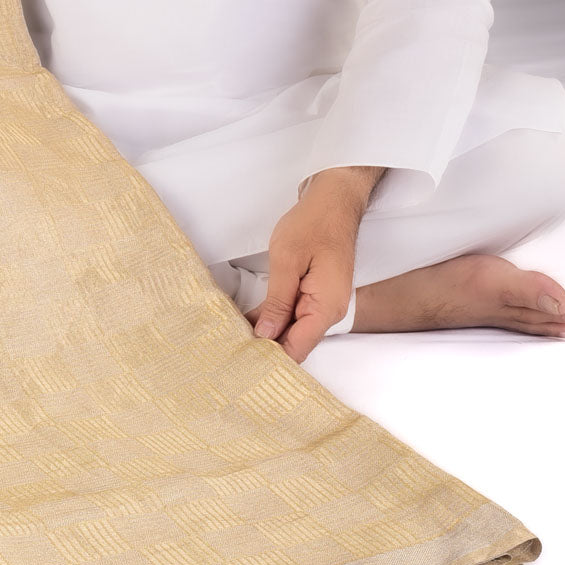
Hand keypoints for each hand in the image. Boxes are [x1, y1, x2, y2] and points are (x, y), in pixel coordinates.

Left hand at [246, 166, 383, 362]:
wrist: (334, 200)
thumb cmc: (314, 223)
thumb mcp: (287, 261)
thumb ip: (277, 302)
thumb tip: (265, 334)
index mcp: (326, 307)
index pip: (297, 348)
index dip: (270, 359)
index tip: (242, 365)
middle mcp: (329, 311)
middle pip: (295, 343)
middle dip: (265, 349)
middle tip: (230, 352)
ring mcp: (324, 303)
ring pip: (293, 330)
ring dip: (267, 333)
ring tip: (234, 338)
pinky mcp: (316, 294)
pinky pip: (294, 315)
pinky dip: (273, 318)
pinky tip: (249, 320)